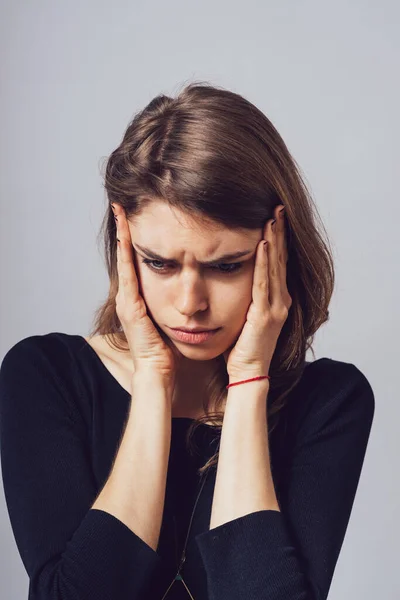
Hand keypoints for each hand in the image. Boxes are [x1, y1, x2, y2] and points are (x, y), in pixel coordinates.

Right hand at [112, 203, 181, 382]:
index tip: (134, 216)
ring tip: (121, 212)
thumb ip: (173, 301)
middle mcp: (128, 295)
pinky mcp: (129, 306)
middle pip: (125, 255)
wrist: (157, 370)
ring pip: (123, 260)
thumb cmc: (165, 347)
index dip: (133, 238)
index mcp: (139, 297)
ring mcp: (126, 299)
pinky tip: (125, 236)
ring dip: (122, 235)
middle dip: (124, 230)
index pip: (135, 260)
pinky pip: (128, 274)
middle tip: (123, 205)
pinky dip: (125, 254)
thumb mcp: (169, 317)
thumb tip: (189, 288)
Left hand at [222, 204, 291, 381]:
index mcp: (276, 299)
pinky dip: (264, 263)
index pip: (277, 262)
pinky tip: (263, 245)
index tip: (274, 216)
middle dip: (280, 232)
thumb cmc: (242, 346)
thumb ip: (247, 297)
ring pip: (275, 267)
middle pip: (280, 259)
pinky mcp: (265, 315)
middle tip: (278, 207)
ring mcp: (276, 307)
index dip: (278, 238)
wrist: (248, 372)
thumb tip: (234, 276)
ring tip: (273, 217)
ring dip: (274, 241)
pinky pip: (263, 283)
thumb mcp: (245, 315)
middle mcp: (280, 300)